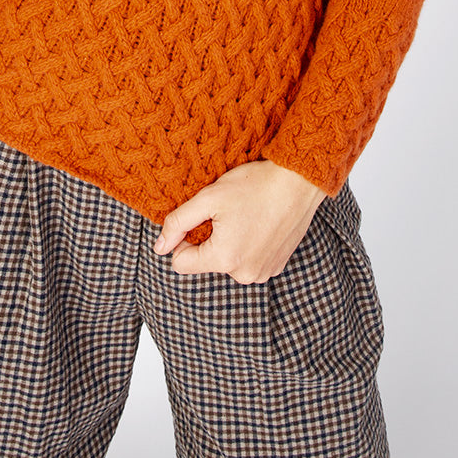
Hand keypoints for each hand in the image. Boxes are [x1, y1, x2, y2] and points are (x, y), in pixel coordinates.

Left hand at [153, 160, 328, 284]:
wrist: (299, 182)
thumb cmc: (254, 185)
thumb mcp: (209, 198)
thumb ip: (178, 222)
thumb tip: (159, 247)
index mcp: (224, 259)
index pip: (180, 264)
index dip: (182, 239)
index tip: (198, 218)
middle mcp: (244, 275)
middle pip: (206, 263)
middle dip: (208, 239)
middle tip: (225, 212)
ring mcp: (263, 273)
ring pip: (227, 262)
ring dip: (228, 242)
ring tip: (244, 216)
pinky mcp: (276, 267)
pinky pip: (248, 261)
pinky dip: (247, 245)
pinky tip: (258, 223)